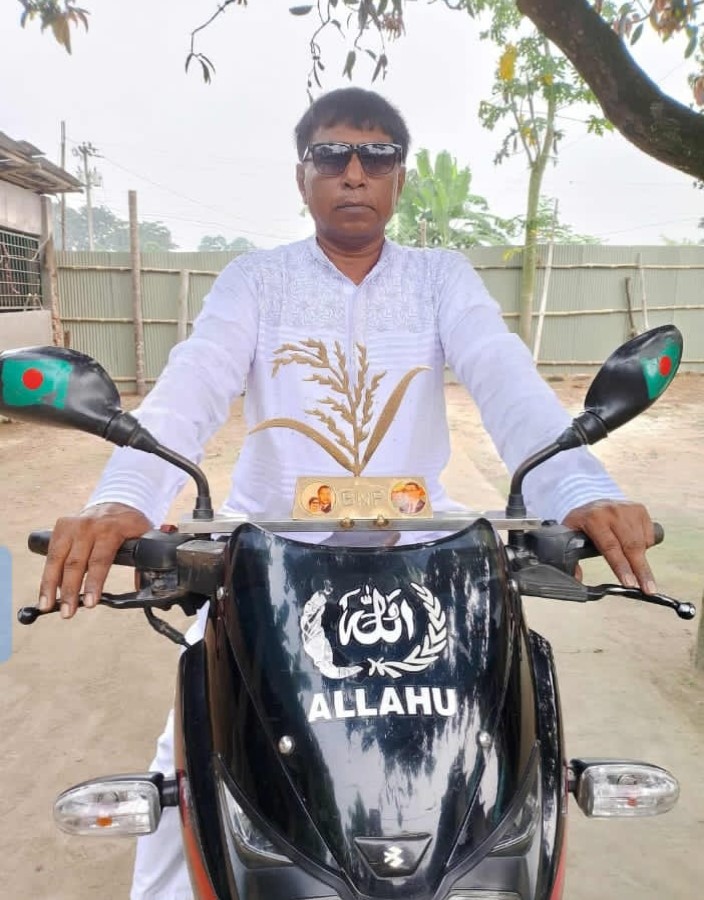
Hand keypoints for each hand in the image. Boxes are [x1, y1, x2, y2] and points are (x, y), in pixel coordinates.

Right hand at [38, 503, 150, 619]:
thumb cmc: (130, 525)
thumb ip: (144, 560)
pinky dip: (47, 575)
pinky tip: (46, 593)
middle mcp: (88, 527)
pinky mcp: (61, 527)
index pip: (99, 560)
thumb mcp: (143, 537)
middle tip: (68, 613)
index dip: (94, 583)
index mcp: (111, 530)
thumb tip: (142, 587)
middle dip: (70, 591)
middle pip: (75, 563)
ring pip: (57, 559)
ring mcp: (72, 526)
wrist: (116, 502)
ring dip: (50, 586)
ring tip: (47, 606)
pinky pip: (52, 554)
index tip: (90, 602)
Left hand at [562, 499, 656, 593]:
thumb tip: (577, 579)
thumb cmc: (581, 523)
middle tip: (648, 589)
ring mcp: (627, 509)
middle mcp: (612, 512)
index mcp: (593, 519)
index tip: (629, 584)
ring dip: (642, 560)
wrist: (591, 500)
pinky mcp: (639, 509)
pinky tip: (634, 548)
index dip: (621, 567)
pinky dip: (644, 546)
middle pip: (631, 547)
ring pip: (641, 542)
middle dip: (640, 571)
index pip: (610, 547)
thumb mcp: (569, 535)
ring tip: (641, 575)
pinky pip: (648, 535)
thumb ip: (571, 557)